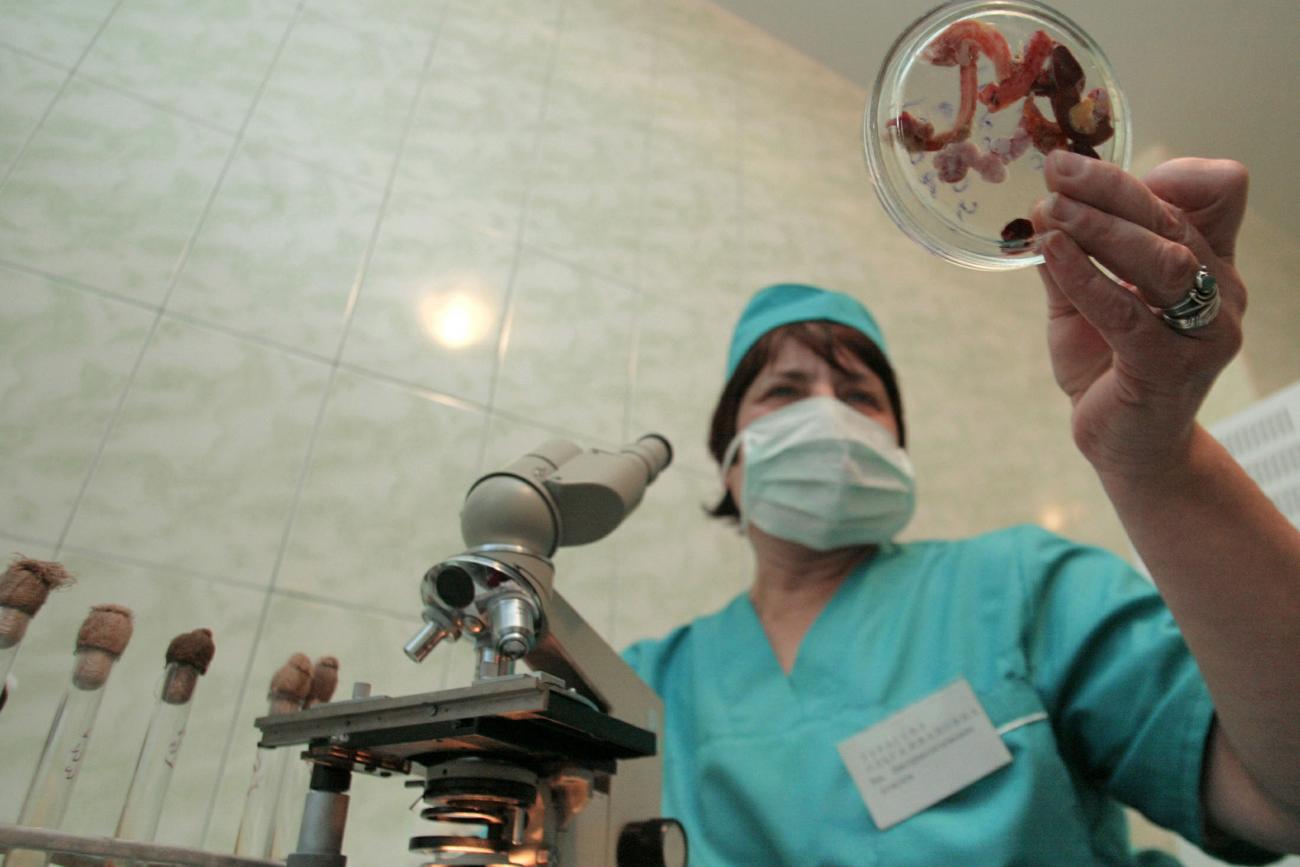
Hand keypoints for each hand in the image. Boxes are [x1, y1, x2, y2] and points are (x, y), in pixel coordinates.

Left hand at [1030, 151, 1248, 478]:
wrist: (1127, 446)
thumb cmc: (1108, 366)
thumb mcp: (1082, 303)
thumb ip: (1069, 257)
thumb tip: (1037, 206)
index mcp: (1209, 263)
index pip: (1217, 193)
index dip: (1167, 171)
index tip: (1096, 168)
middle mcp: (1220, 290)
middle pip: (1173, 218)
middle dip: (1110, 186)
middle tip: (1056, 167)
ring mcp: (1205, 330)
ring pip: (1160, 257)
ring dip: (1099, 227)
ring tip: (1048, 208)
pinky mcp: (1173, 365)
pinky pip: (1128, 311)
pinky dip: (1085, 277)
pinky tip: (1052, 252)